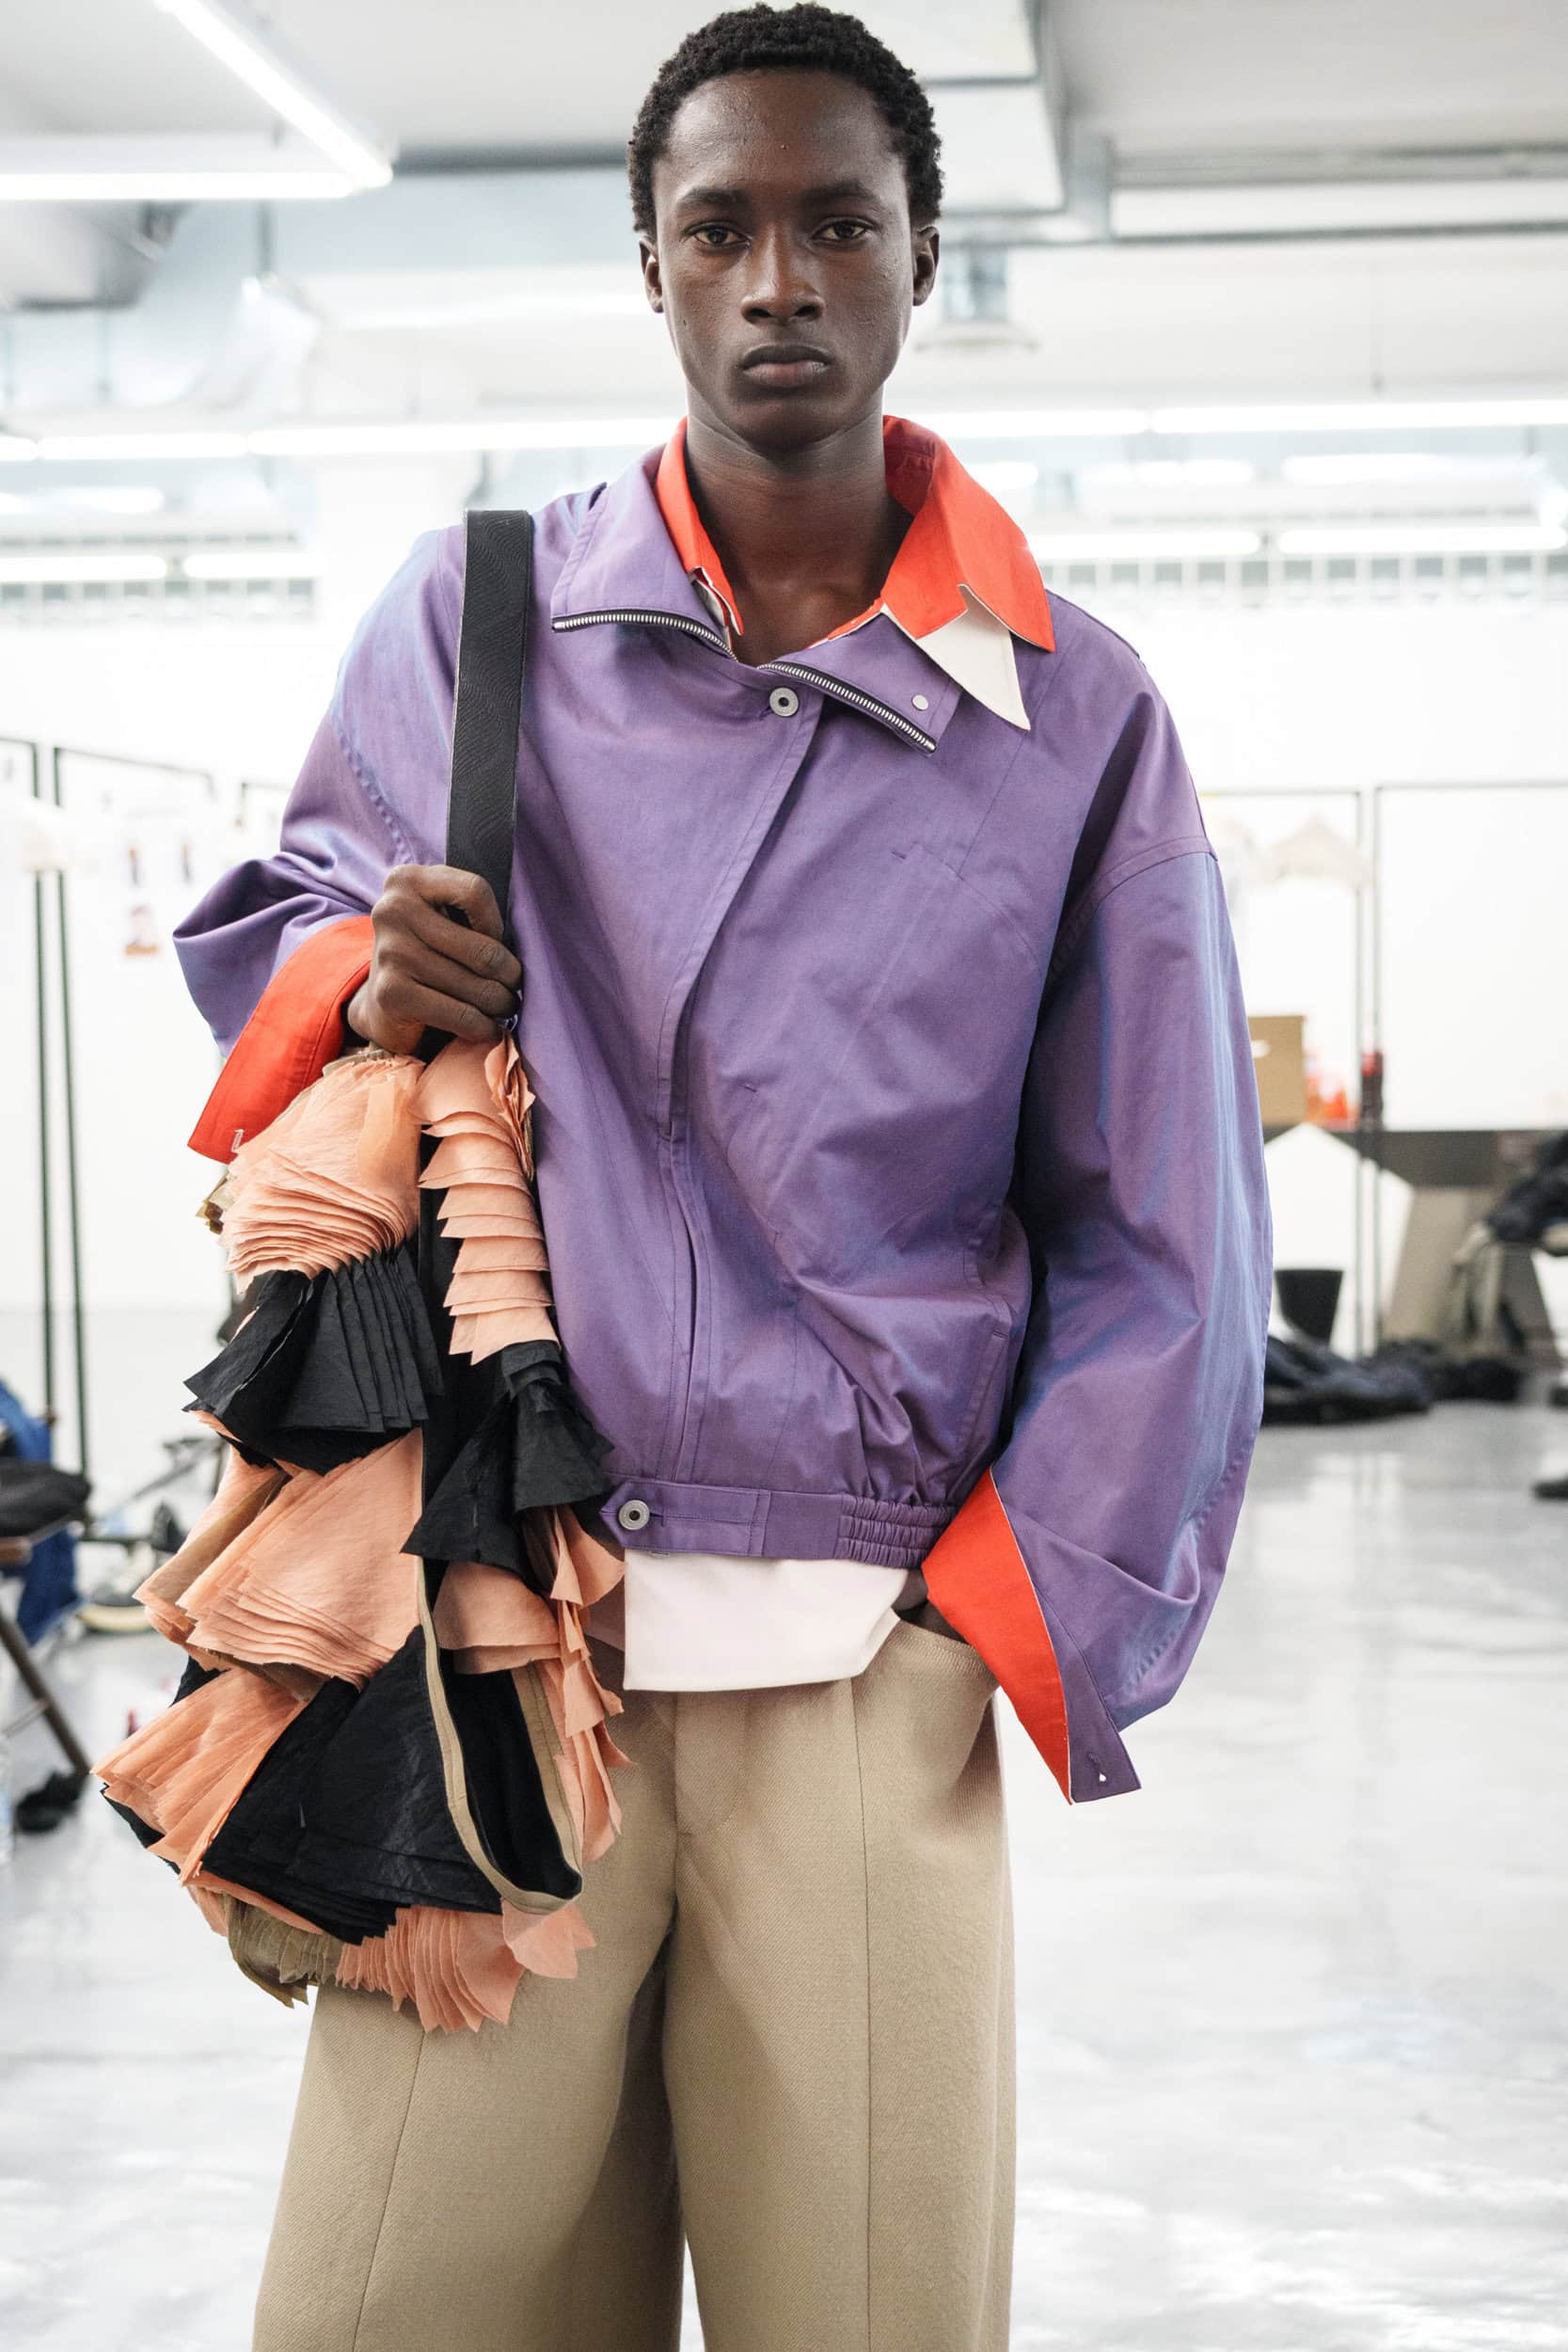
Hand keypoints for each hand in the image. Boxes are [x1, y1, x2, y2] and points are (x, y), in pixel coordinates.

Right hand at [346, 864, 521, 1054]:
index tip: (496, 942)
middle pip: (484, 950)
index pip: (475, 891)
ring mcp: (391, 952)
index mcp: (407, 880)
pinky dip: (483, 1027)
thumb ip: (470, 912)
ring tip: (504, 1006)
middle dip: (510, 975)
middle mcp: (394, 911)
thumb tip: (529, 942)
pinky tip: (489, 1028)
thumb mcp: (442, 915)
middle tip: (514, 987)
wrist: (382, 999)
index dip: (497, 923)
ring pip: (477, 986)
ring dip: (500, 1004)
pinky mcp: (392, 993)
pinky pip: (461, 1015)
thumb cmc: (427, 951)